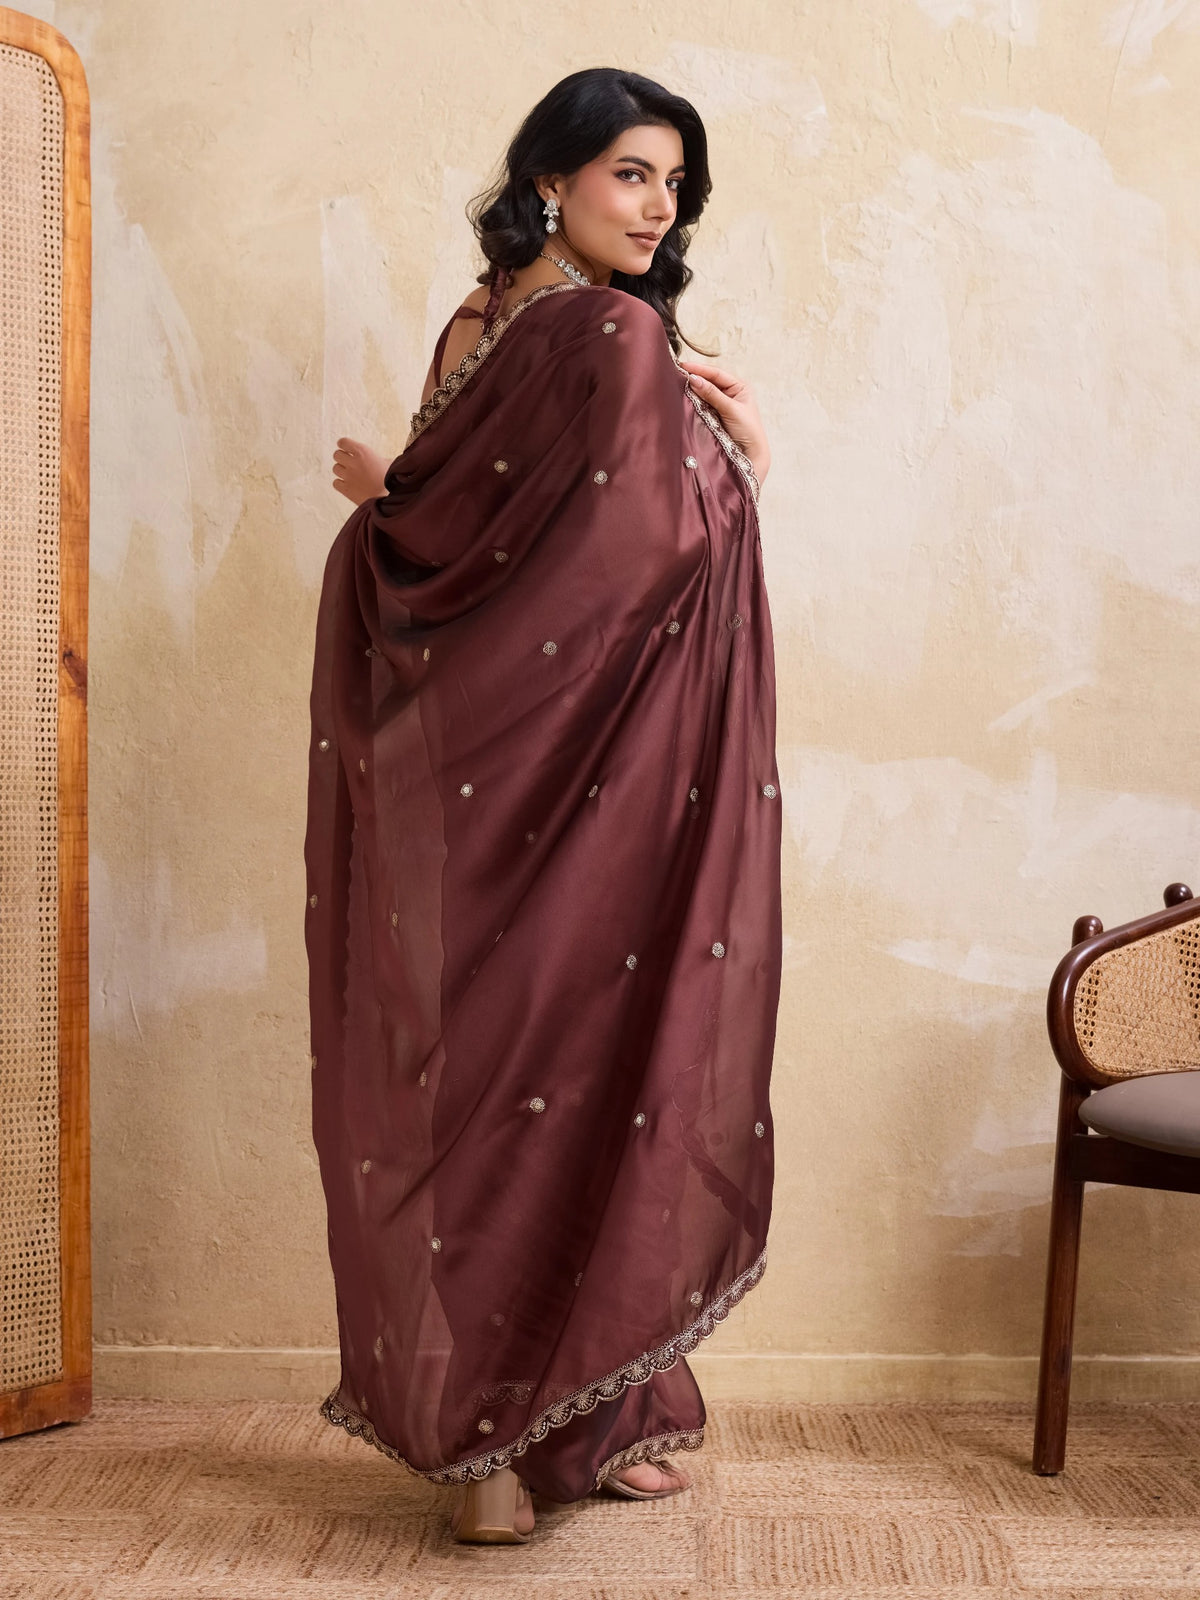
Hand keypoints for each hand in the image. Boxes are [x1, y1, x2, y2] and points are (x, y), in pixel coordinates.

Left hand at [332, 437, 389, 504]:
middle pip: (336, 455)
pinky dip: (340, 484)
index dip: (344, 446)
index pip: (343, 442)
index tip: (347, 450)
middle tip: (350, 463)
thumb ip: (381, 459)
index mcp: (362, 452)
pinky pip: (335, 483)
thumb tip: (382, 460)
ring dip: (342, 471)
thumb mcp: (390, 464)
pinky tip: (349, 485)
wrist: (389, 499)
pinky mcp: (346, 489)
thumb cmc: (391, 480)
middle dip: (342, 458)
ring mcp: (348, 476)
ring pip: (335, 468)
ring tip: (351, 475)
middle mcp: (353, 462)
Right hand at [676, 357, 769, 487]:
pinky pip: (702, 404)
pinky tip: (684, 396)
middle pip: (709, 380)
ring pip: (704, 392)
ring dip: (693, 388)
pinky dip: (693, 400)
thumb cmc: (747, 430)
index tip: (684, 367)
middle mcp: (730, 392)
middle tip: (677, 372)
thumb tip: (694, 379)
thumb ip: (712, 394)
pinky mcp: (713, 415)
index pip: (717, 373)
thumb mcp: (731, 409)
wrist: (750, 455)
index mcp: (740, 386)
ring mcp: (721, 403)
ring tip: (677, 382)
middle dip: (695, 376)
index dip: (700, 369)